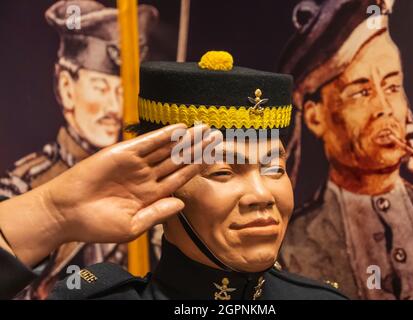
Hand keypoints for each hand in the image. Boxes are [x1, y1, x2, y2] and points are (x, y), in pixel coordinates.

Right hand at [0, 123, 218, 265]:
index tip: (215, 159)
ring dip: (185, 139)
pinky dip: (163, 135)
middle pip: (178, 160)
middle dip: (197, 149)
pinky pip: (147, 143)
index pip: (180, 178)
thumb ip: (158, 213)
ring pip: (166, 149)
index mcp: (151, 195)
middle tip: (217, 137)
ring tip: (205, 129)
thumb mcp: (132, 226)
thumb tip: (182, 204)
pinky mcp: (122, 154)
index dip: (198, 167)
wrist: (65, 214)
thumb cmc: (96, 226)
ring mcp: (135, 165)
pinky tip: (180, 128)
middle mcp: (147, 177)